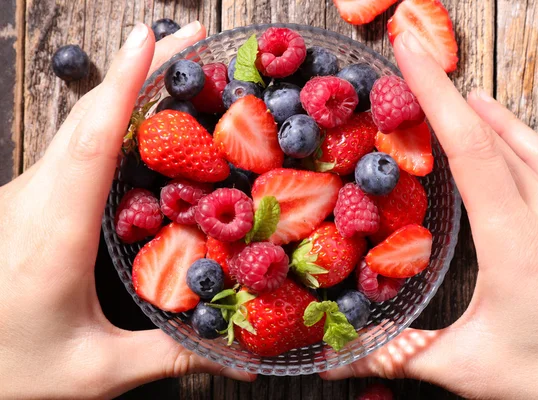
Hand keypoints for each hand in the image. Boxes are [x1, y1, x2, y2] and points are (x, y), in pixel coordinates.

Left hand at [0, 21, 253, 399]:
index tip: (151, 38)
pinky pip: (72, 150)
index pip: (91, 143)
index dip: (124, 86)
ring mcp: (26, 197)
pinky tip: (139, 122)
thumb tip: (238, 350)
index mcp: (52, 236)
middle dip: (140, 71)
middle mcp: (34, 202)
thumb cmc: (10, 369)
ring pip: (78, 129)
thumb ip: (170, 353)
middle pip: (88, 119)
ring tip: (176, 71)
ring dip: (126, 92)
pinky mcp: (28, 202)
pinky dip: (109, 121)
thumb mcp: (97, 370)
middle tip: (189, 40)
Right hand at [321, 31, 537, 398]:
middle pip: (492, 135)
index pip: (470, 151)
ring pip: (525, 142)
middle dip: (448, 90)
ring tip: (453, 88)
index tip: (410, 54)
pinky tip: (504, 126)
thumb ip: (397, 356)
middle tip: (415, 57)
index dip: (436, 98)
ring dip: (484, 110)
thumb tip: (335, 360)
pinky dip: (516, 133)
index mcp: (516, 244)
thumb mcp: (467, 367)